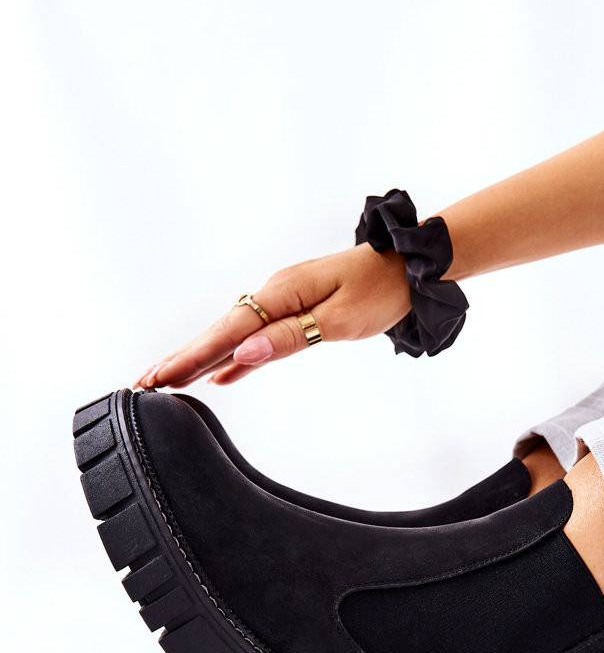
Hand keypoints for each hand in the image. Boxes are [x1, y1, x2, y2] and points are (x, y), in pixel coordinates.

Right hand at [134, 242, 410, 387]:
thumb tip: (243, 355)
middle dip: (182, 358)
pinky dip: (234, 357)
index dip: (192, 357)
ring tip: (168, 380)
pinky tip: (220, 376)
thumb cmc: (380, 292)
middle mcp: (274, 294)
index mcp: (281, 293)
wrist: (411, 269)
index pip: (227, 332)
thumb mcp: (338, 321)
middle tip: (144, 383)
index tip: (160, 378)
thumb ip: (289, 338)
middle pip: (220, 332)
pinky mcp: (296, 310)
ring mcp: (283, 301)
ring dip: (201, 358)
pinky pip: (256, 337)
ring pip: (233, 335)